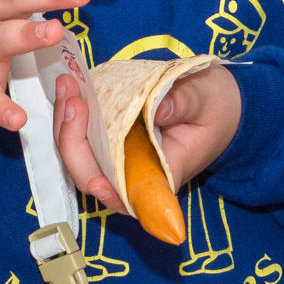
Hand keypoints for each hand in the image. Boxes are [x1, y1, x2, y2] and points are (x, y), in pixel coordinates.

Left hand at [53, 65, 241, 208]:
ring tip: (67, 85)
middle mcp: (134, 172)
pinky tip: (70, 85)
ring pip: (80, 154)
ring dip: (66, 123)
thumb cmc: (216, 108)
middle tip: (73, 99)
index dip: (108, 194)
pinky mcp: (110, 135)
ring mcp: (118, 154)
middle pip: (91, 174)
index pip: (128, 198)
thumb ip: (183, 104)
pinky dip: (72, 112)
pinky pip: (83, 133)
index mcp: (161, 175)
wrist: (218, 102)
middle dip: (73, 141)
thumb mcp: (206, 101)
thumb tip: (158, 109)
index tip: (97, 181)